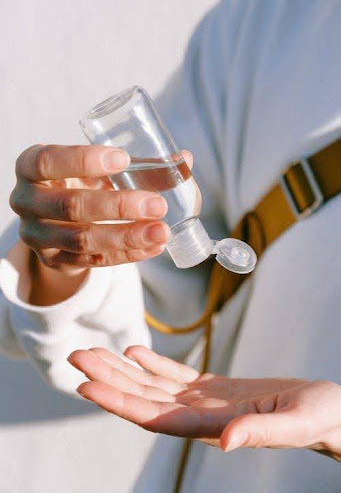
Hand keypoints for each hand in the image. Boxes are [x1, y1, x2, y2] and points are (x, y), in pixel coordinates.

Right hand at [10, 145, 190, 303]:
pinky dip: (126, 255)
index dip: (83, 160)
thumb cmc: (78, 181)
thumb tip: (185, 160)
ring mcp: (38, 236)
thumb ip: (134, 163)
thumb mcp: (94, 167)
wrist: (54, 218)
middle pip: (71, 206)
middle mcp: (26, 202)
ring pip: (82, 240)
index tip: (124, 159)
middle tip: (156, 204)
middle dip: (118, 206)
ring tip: (161, 232)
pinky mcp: (55, 261)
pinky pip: (92, 261)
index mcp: (30, 169)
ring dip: (126, 237)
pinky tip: (153, 248)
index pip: (47, 162)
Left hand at [68, 346, 340, 460]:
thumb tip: (225, 442)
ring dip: (122, 369)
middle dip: (108, 379)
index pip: (154, 416)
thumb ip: (261, 433)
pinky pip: (176, 375)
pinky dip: (153, 363)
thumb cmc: (319, 418)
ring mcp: (206, 401)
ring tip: (94, 352)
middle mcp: (202, 416)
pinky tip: (135, 352)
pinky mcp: (216, 389)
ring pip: (154, 384)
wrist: (329, 412)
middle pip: (144, 396)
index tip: (87, 386)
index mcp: (214, 426)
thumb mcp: (297, 423)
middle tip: (76, 357)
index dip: (119, 402)